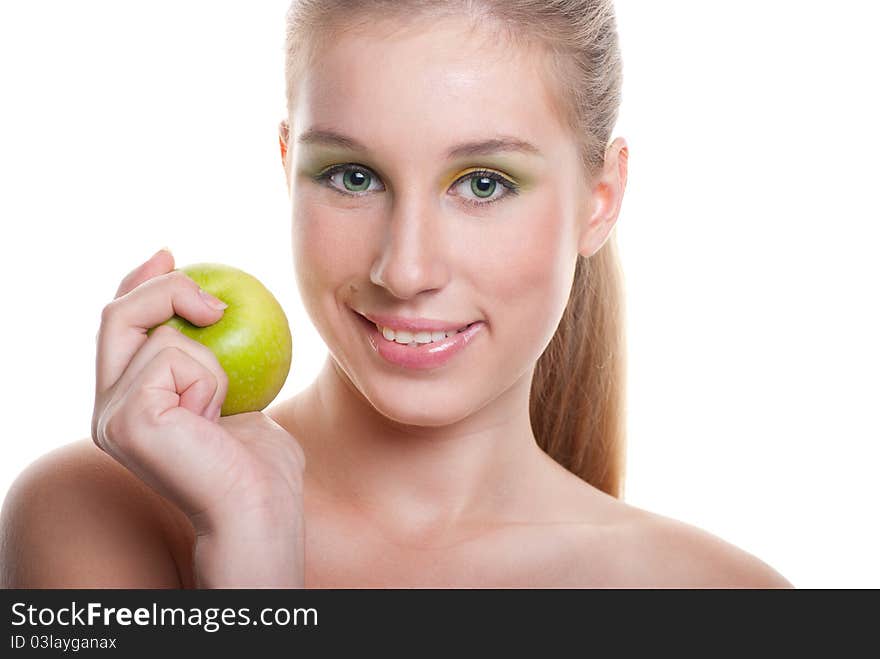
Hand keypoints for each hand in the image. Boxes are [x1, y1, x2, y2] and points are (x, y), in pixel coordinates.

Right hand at [91, 248, 304, 586]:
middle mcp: (108, 410)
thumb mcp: (238, 396)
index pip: (118, 328)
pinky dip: (208, 375)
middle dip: (164, 287)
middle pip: (115, 315)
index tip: (171, 255)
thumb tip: (217, 308)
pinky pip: (173, 355)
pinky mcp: (126, 417)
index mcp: (128, 405)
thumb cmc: (260, 463)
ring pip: (155, 333)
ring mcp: (111, 415)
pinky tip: (216, 414)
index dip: (138, 283)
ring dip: (209, 356)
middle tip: (214, 299)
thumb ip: (214, 361)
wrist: (261, 508)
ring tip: (225, 402)